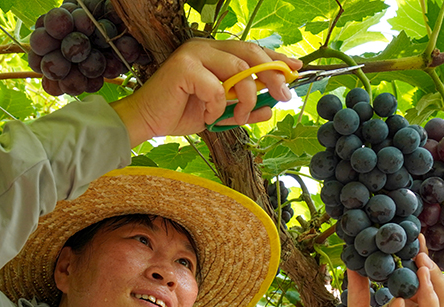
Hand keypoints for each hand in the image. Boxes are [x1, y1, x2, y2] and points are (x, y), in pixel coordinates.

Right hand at [111, 39, 302, 145]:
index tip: (295, 70)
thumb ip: (244, 108)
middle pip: (250, 53)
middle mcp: (205, 48)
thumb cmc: (179, 114)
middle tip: (284, 96)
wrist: (147, 122)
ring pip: (238, 70)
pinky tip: (208, 116)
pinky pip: (216, 88)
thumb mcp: (220, 113)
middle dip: (273, 75)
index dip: (276, 59)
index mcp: (214, 53)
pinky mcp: (184, 67)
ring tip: (238, 116)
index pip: (252, 50)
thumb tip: (272, 108)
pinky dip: (217, 107)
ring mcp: (194, 54)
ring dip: (246, 98)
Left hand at [326, 236, 443, 306]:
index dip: (424, 261)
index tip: (417, 238)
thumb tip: (355, 259)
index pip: (425, 283)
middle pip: (439, 297)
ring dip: (427, 293)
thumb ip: (358, 288)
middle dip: (432, 275)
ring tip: (419, 271)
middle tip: (422, 254)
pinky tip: (397, 304)